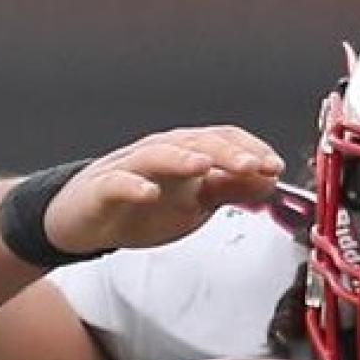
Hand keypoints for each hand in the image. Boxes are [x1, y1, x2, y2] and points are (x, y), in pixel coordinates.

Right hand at [42, 128, 285, 256]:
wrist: (86, 220)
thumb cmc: (140, 207)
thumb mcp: (195, 203)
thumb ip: (231, 190)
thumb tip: (268, 180)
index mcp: (187, 153)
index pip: (223, 139)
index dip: (250, 149)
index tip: (274, 166)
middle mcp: (162, 153)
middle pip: (196, 142)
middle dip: (226, 152)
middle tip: (252, 166)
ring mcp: (131, 169)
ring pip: (159, 154)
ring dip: (183, 158)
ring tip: (204, 166)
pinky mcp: (103, 188)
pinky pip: (118, 183)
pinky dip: (134, 186)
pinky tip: (148, 192)